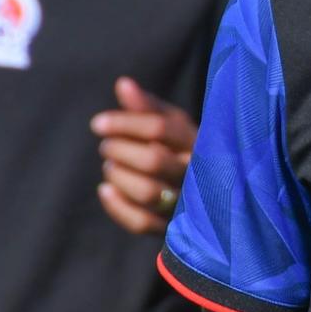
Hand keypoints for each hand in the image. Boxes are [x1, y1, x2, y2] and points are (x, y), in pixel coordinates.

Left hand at [91, 77, 197, 234]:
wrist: (212, 190)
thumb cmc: (183, 149)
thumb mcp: (173, 123)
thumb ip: (147, 107)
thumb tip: (123, 84)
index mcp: (200, 142)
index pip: (160, 129)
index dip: (124, 123)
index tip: (97, 123)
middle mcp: (200, 174)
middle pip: (152, 161)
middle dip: (119, 150)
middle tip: (106, 145)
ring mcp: (188, 204)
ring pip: (146, 192)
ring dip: (118, 176)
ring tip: (111, 165)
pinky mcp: (174, 227)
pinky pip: (141, 222)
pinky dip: (116, 206)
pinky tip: (105, 190)